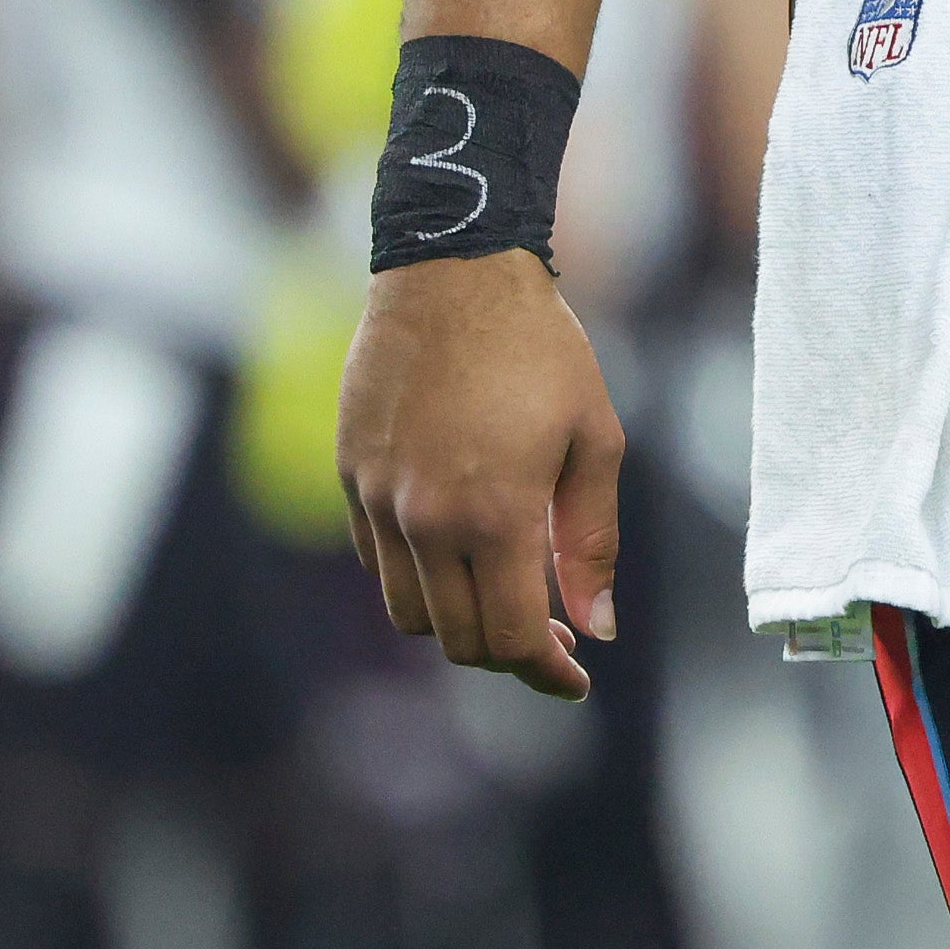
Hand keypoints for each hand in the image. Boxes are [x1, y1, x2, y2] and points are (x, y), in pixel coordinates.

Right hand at [338, 253, 625, 700]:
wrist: (455, 270)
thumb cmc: (541, 348)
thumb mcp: (596, 437)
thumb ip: (592, 540)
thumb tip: (598, 627)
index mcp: (494, 515)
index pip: (508, 638)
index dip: (545, 671)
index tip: (575, 677)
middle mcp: (424, 521)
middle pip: (457, 638)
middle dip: (508, 652)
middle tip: (552, 636)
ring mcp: (378, 501)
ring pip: (408, 612)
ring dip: (458, 621)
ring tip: (506, 593)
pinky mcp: (351, 477)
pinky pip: (377, 562)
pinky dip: (418, 577)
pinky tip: (459, 549)